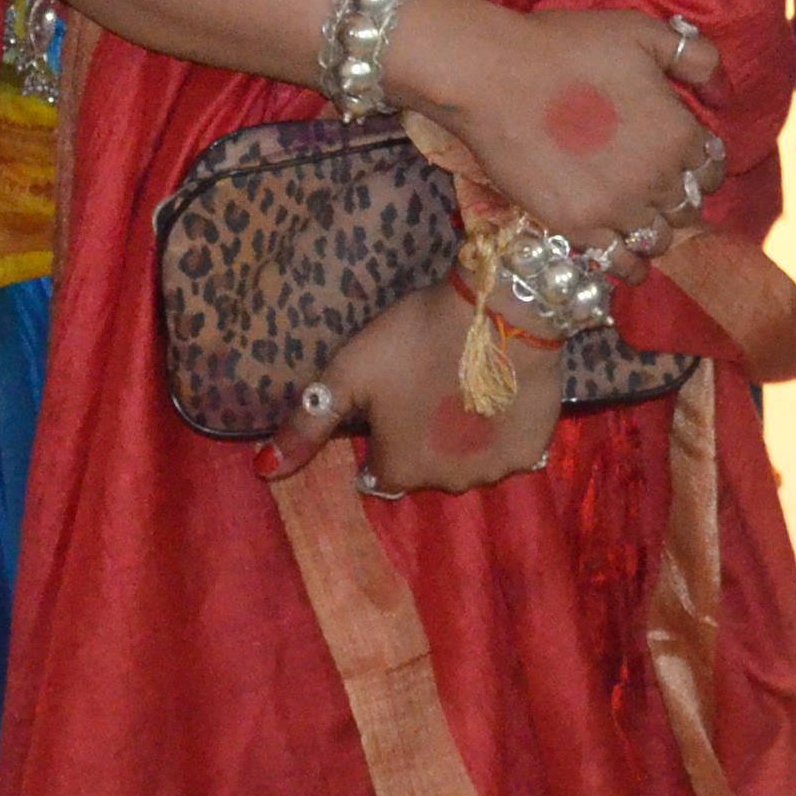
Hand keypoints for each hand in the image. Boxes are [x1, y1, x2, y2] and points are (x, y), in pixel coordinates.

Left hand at [260, 283, 564, 495]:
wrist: (499, 312)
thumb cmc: (414, 340)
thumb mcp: (349, 374)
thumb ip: (308, 425)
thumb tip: (264, 471)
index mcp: (400, 470)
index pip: (378, 475)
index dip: (380, 442)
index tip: (387, 410)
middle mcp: (447, 484)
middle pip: (423, 471)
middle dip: (419, 442)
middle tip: (422, 392)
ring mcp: (494, 471)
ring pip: (466, 463)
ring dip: (458, 440)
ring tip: (457, 391)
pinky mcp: (532, 450)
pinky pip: (506, 452)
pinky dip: (498, 432)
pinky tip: (494, 397)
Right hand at [389, 0, 721, 273]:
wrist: (493, 73)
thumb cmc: (567, 47)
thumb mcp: (643, 32)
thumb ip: (698, 59)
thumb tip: (726, 99)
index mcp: (679, 134)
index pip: (712, 168)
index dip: (696, 160)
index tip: (674, 153)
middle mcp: (657, 179)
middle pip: (689, 206)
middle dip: (675, 193)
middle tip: (648, 178)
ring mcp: (618, 209)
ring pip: (661, 239)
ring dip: (654, 227)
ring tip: (634, 211)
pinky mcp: (579, 228)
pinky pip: (624, 264)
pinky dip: (631, 263)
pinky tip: (625, 252)